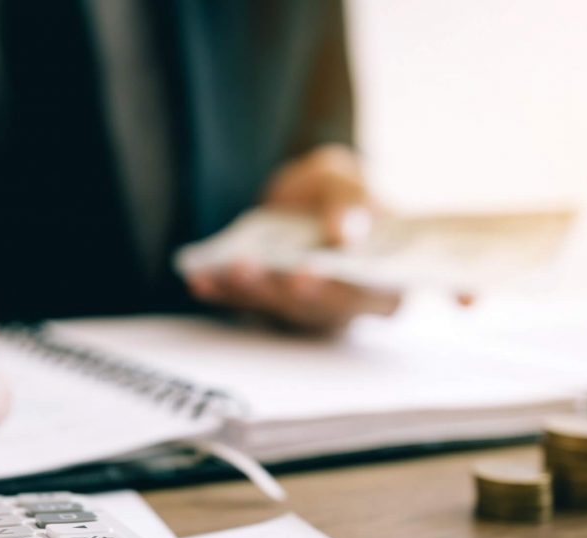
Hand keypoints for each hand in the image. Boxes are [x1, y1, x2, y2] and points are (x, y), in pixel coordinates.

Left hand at [186, 144, 399, 333]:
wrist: (301, 198)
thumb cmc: (334, 192)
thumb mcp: (346, 180)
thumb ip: (353, 200)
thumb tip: (347, 231)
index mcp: (384, 279)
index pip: (376, 293)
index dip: (347, 288)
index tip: (313, 272)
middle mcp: (346, 303)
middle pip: (321, 306)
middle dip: (289, 289)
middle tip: (265, 270)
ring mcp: (306, 309)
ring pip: (280, 308)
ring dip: (253, 290)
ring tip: (233, 266)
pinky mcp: (270, 306)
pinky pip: (245, 304)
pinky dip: (223, 292)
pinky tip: (202, 280)